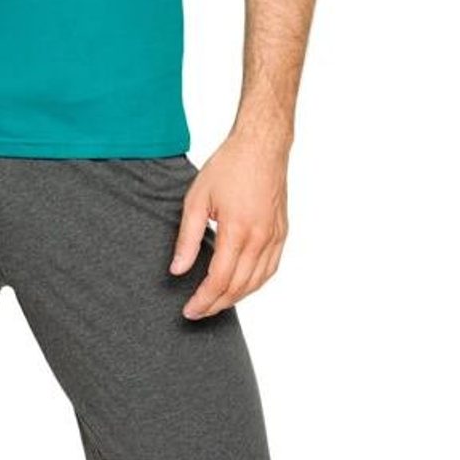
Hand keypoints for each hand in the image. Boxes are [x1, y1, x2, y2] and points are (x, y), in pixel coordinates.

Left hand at [168, 130, 288, 318]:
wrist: (261, 146)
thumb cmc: (228, 167)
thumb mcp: (197, 199)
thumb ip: (187, 238)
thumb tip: (178, 270)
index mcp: (238, 230)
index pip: (220, 280)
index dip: (203, 300)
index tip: (188, 310)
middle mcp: (261, 238)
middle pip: (238, 287)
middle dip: (216, 305)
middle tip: (197, 312)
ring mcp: (275, 237)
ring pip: (257, 282)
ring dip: (235, 298)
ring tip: (214, 304)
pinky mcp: (282, 233)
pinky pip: (270, 269)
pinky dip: (254, 284)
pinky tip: (240, 287)